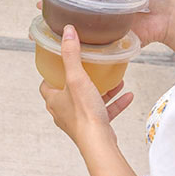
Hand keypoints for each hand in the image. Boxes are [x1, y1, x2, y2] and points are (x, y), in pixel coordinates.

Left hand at [39, 25, 134, 145]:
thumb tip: (67, 32)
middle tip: (90, 69)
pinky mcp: (93, 127)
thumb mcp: (77, 78)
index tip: (61, 62)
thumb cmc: (84, 114)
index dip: (52, 72)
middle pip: (69, 92)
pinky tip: (127, 95)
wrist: (98, 143)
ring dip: (102, 91)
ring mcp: (78, 121)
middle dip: (81, 80)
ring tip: (115, 81)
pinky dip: (115, 104)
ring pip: (89, 102)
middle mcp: (63, 112)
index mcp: (53, 100)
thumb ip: (71, 54)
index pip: (46, 84)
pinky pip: (105, 112)